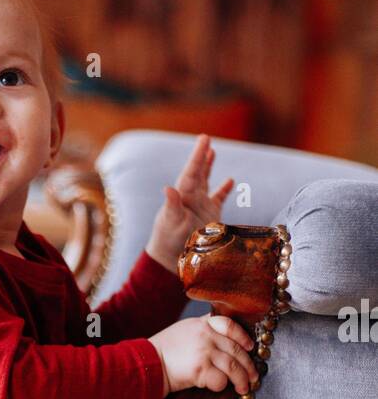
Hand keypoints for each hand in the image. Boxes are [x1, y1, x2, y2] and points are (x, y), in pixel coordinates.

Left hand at [145, 133, 234, 272]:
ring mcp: (200, 206)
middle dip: (201, 156)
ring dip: (208, 167)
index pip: (191, 172)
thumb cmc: (168, 242)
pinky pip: (218, 198)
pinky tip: (230, 180)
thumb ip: (171, 205)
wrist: (172, 260)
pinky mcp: (209, 216)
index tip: (203, 139)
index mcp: (183, 197)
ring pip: (206, 182)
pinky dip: (224, 189)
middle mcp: (191, 198)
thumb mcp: (170, 224)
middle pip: (197, 173)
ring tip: (212, 151)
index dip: (197, 156)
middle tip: (206, 138)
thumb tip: (168, 188)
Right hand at [149, 313, 258, 395]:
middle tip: (253, 377)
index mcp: (202, 324)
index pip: (230, 325)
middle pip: (236, 350)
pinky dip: (222, 386)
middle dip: (249, 366)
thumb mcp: (184, 330)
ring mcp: (204, 352)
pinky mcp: (200, 370)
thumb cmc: (164, 350)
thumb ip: (204, 330)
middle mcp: (206, 336)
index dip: (244, 337)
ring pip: (234, 367)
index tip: (250, 347)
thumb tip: (226, 342)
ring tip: (244, 388)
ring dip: (242, 380)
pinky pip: (221, 380)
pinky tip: (218, 388)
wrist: (147, 363)